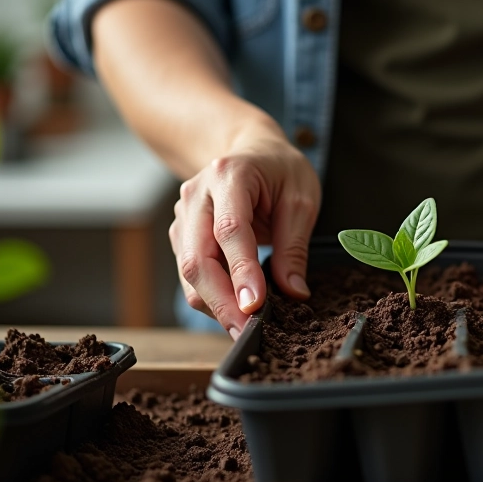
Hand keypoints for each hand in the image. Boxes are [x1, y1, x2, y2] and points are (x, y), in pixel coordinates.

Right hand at [170, 117, 320, 336]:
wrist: (249, 150)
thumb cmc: (279, 170)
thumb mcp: (301, 199)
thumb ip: (294, 247)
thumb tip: (294, 293)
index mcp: (229, 176)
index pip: (230, 230)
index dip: (241, 271)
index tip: (254, 306)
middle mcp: (197, 195)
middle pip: (197, 258)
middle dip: (221, 301)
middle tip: (247, 331)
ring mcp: (183, 215)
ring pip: (189, 272)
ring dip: (215, 305)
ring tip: (245, 327)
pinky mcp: (181, 235)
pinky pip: (191, 274)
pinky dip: (211, 296)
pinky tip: (234, 310)